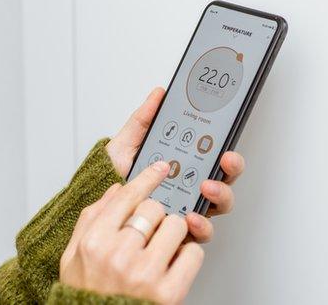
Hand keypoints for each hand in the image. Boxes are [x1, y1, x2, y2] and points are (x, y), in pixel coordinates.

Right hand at [60, 161, 203, 304]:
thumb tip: (116, 190)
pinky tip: (173, 263)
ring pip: (177, 226)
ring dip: (174, 233)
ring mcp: (145, 274)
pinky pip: (192, 253)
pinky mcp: (169, 291)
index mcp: (95, 242)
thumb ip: (91, 219)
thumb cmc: (87, 295)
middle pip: (154, 208)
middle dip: (157, 215)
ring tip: (163, 246)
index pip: (127, 197)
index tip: (160, 169)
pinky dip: (187, 255)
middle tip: (152, 228)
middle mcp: (119, 255)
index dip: (147, 178)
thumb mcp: (73, 257)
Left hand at [106, 87, 245, 242]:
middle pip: (225, 179)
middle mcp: (191, 187)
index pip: (216, 158)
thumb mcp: (128, 143)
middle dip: (231, 169)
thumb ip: (144, 119)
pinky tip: (190, 218)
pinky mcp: (179, 232)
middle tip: (224, 161)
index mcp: (185, 165)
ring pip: (219, 205)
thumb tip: (159, 94)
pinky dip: (201, 226)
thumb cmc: (114, 175)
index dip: (228, 153)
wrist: (96, 202)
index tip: (226, 146)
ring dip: (220, 195)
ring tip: (205, 188)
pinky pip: (200, 233)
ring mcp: (188, 209)